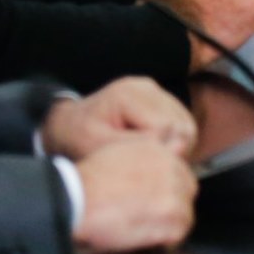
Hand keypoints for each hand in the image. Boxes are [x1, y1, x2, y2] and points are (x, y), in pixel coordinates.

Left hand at [42, 77, 196, 159]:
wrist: (66, 124)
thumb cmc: (76, 138)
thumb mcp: (97, 147)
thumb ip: (135, 147)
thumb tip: (175, 149)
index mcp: (129, 94)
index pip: (167, 128)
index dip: (161, 152)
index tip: (142, 166)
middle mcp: (146, 86)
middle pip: (183, 125)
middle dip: (172, 150)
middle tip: (148, 165)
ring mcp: (154, 90)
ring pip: (187, 124)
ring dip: (175, 146)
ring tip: (148, 157)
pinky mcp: (159, 98)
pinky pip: (182, 122)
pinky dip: (173, 140)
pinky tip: (152, 148)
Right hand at [71, 140, 196, 253]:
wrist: (77, 200)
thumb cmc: (88, 181)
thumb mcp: (119, 151)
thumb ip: (151, 150)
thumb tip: (178, 145)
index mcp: (159, 150)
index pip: (179, 172)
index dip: (166, 190)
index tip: (152, 201)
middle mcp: (172, 167)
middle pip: (186, 191)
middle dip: (171, 206)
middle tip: (148, 219)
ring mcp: (175, 192)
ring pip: (184, 213)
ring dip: (167, 225)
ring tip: (143, 232)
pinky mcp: (173, 216)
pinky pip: (179, 234)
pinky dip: (164, 242)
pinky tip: (145, 242)